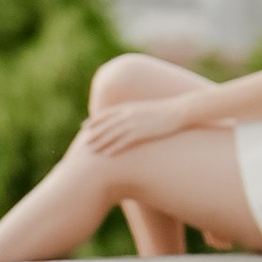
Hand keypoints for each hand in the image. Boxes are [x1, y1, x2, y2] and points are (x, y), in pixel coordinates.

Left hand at [82, 89, 203, 155]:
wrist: (178, 111)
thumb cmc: (164, 111)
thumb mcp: (145, 109)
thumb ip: (134, 112)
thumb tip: (128, 118)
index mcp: (128, 107)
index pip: (106, 114)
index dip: (94, 120)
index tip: (84, 126)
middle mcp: (128, 114)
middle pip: (105, 125)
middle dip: (93, 133)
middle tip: (83, 142)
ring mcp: (133, 123)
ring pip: (111, 134)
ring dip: (100, 142)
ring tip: (92, 150)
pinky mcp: (141, 132)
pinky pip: (123, 142)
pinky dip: (113, 148)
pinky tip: (107, 154)